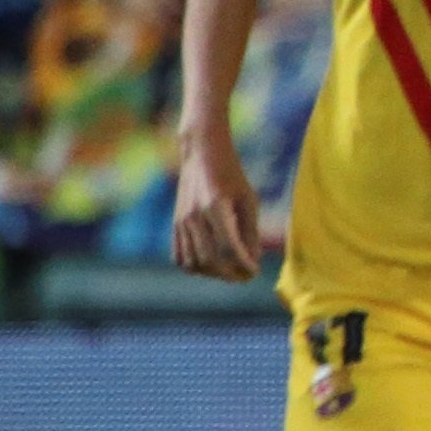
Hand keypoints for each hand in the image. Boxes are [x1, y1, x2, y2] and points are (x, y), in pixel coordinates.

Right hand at [171, 132, 260, 280]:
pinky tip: (212, 264)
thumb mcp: (249, 199)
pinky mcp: (174, 225)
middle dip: (230, 274)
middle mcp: (194, 217)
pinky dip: (195, 267)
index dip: (243, 265)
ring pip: (193, 263)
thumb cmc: (232, 176)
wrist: (201, 155)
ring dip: (213, 273)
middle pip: (209, 259)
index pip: (228, 248)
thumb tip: (253, 259)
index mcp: (215, 207)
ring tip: (231, 271)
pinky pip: (179, 257)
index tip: (255, 271)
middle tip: (246, 275)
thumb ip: (250, 230)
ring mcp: (180, 222)